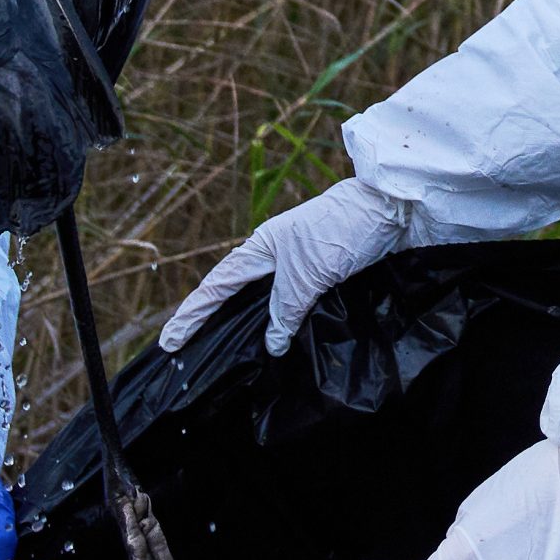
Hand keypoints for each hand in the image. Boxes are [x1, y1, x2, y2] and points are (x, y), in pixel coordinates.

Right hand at [159, 178, 408, 355]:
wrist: (390, 210)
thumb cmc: (341, 233)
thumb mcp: (307, 275)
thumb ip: (285, 310)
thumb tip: (271, 344)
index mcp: (261, 248)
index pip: (217, 287)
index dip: (192, 315)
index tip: (168, 341)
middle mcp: (273, 255)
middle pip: (231, 292)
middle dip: (207, 319)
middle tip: (182, 349)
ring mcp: (296, 263)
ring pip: (260, 299)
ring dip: (242, 322)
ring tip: (221, 349)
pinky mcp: (320, 273)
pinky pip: (287, 303)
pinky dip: (275, 322)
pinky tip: (276, 340)